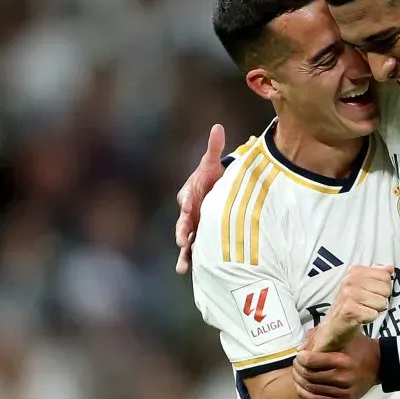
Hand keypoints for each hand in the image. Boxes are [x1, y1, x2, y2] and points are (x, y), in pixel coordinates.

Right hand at [175, 124, 225, 274]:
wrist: (212, 190)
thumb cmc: (210, 177)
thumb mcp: (212, 164)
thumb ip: (214, 148)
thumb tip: (217, 127)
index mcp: (189, 194)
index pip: (187, 198)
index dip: (189, 202)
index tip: (190, 205)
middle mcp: (187, 213)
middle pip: (183, 223)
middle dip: (182, 232)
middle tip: (183, 240)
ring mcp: (191, 226)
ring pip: (185, 240)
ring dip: (183, 253)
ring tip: (182, 266)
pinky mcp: (197, 237)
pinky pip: (192, 249)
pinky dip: (188, 259)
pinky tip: (184, 272)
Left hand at [292, 335, 380, 398]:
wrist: (380, 365)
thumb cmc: (360, 347)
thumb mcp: (346, 336)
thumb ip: (323, 337)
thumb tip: (300, 348)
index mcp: (342, 360)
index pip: (311, 361)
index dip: (301, 359)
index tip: (299, 355)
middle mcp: (343, 377)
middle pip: (310, 375)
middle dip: (298, 369)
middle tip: (295, 364)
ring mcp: (344, 390)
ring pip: (312, 388)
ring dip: (299, 381)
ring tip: (296, 374)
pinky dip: (306, 393)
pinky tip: (301, 387)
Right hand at [310, 265, 393, 352]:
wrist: (334, 325)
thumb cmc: (351, 304)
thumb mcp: (362, 285)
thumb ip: (377, 274)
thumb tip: (390, 268)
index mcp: (355, 271)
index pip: (385, 276)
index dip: (385, 287)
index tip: (374, 293)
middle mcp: (350, 281)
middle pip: (385, 289)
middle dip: (380, 300)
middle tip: (368, 304)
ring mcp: (349, 295)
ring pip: (381, 302)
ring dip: (375, 310)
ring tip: (363, 310)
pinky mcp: (350, 310)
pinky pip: (374, 314)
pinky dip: (369, 319)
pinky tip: (360, 317)